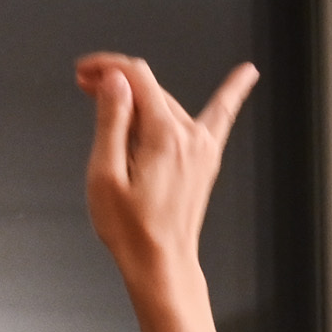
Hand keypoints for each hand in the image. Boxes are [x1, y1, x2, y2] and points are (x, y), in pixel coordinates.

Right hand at [76, 53, 256, 291]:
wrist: (160, 263)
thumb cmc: (130, 230)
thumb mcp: (105, 175)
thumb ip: (111, 122)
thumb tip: (116, 82)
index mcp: (162, 136)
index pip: (136, 77)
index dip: (106, 68)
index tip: (84, 72)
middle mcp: (188, 136)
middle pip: (150, 89)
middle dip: (116, 82)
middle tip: (84, 88)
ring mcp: (202, 146)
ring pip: (167, 102)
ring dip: (141, 93)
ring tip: (111, 96)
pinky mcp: (206, 158)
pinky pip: (220, 115)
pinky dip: (232, 92)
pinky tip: (248, 73)